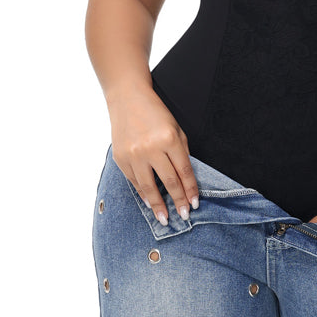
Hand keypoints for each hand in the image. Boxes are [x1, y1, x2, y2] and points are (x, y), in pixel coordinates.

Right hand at [109, 89, 199, 224]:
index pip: (184, 171)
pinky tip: (149, 202)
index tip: (195, 203)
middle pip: (169, 181)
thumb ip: (181, 152)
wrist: (127, 98)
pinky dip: (142, 193)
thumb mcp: (176, 128)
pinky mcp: (121, 157)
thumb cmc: (155, 113)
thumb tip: (186, 180)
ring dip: (158, 205)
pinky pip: (134, 180)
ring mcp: (134, 154)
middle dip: (178, 201)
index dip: (191, 190)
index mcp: (169, 139)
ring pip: (148, 186)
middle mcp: (151, 148)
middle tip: (184, 216)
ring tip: (164, 219)